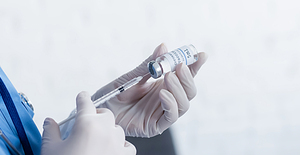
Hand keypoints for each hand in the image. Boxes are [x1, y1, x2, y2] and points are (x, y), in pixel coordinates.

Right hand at [41, 92, 135, 154]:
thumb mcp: (50, 149)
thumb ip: (50, 131)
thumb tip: (50, 122)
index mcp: (87, 124)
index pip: (85, 102)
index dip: (82, 98)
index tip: (82, 97)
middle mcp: (105, 131)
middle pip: (104, 114)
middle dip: (95, 115)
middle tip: (85, 123)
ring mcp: (117, 145)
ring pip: (117, 129)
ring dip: (108, 131)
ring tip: (97, 139)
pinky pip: (126, 147)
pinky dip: (120, 146)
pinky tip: (111, 150)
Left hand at [93, 43, 207, 137]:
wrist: (99, 111)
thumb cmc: (113, 95)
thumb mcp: (131, 76)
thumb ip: (148, 65)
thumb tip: (163, 47)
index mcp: (162, 86)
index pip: (184, 76)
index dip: (194, 66)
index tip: (200, 54)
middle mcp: (165, 100)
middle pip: (189, 90)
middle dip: (188, 77)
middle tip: (180, 65)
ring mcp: (161, 113)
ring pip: (184, 103)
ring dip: (179, 88)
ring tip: (168, 77)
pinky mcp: (156, 126)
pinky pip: (171, 117)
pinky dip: (170, 104)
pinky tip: (163, 93)